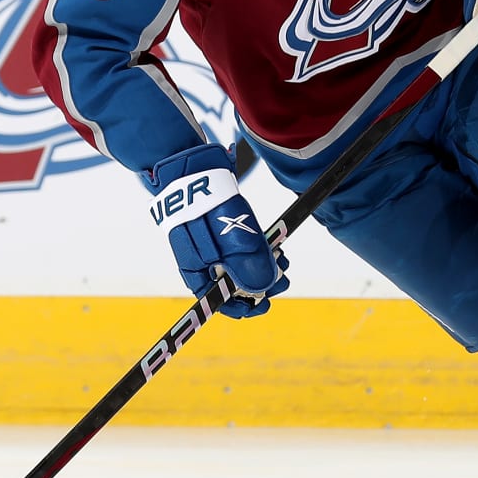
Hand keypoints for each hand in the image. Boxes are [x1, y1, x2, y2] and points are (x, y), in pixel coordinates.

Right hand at [144, 144, 288, 318]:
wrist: (194, 169)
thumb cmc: (206, 205)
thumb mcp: (231, 238)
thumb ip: (247, 265)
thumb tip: (263, 289)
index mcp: (195, 271)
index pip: (216, 302)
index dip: (241, 308)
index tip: (264, 305)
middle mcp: (200, 263)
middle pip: (231, 286)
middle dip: (260, 285)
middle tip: (283, 280)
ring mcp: (209, 247)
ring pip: (238, 266)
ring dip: (262, 267)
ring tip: (284, 260)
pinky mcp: (218, 231)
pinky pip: (239, 248)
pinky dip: (257, 251)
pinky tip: (275, 248)